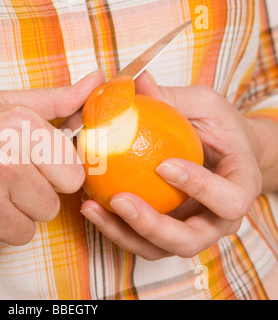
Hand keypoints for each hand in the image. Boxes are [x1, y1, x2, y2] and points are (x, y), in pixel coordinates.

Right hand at [0, 70, 104, 263]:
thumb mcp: (2, 106)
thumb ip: (56, 100)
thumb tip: (98, 82)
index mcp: (17, 129)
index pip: (73, 177)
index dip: (52, 176)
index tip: (28, 168)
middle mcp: (0, 166)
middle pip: (49, 208)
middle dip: (26, 200)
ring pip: (24, 234)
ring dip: (3, 222)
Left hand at [81, 71, 262, 259]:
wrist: (223, 155)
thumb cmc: (219, 128)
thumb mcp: (203, 105)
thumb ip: (174, 99)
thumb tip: (134, 81)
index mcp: (239, 188)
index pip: (229, 200)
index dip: (199, 188)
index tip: (163, 165)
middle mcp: (217, 220)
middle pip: (190, 240)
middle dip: (153, 225)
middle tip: (119, 200)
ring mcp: (189, 230)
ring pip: (158, 248)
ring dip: (123, 233)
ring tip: (91, 207)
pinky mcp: (164, 233)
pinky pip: (139, 240)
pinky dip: (114, 228)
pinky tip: (90, 205)